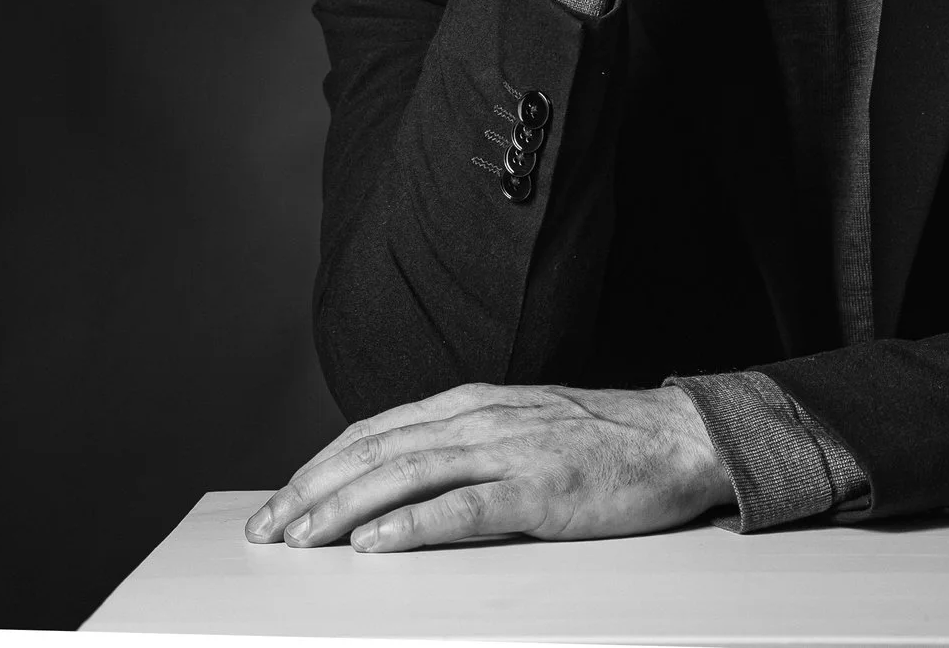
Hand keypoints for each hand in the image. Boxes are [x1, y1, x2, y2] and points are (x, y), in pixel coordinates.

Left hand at [243, 382, 734, 551]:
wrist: (679, 438)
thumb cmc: (603, 440)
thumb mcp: (521, 426)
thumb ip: (465, 444)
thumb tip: (400, 476)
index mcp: (473, 403)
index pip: (374, 430)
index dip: (320, 465)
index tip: (281, 500)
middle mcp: (482, 419)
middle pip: (376, 451)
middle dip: (312, 490)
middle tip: (269, 528)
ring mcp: (511, 453)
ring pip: (406, 475)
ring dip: (344, 508)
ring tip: (303, 537)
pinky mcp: (540, 492)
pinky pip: (463, 508)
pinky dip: (411, 526)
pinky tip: (375, 545)